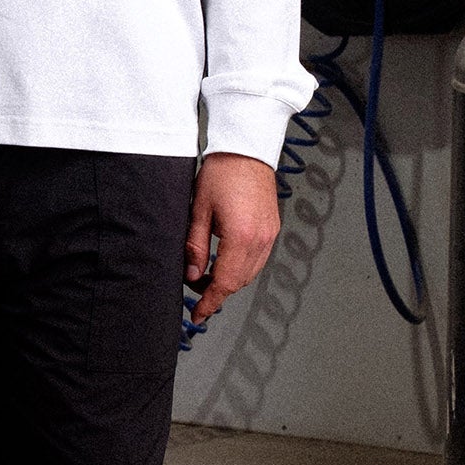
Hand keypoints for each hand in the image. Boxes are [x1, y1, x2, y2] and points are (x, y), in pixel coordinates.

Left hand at [184, 152, 280, 324]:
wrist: (246, 149)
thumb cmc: (221, 173)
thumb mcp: (198, 211)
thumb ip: (195, 246)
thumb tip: (192, 274)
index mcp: (241, 237)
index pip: (224, 282)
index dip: (209, 302)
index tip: (198, 314)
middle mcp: (260, 240)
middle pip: (238, 282)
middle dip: (216, 292)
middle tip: (194, 289)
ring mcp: (270, 235)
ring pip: (249, 273)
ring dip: (229, 281)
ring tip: (206, 276)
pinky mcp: (272, 229)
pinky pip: (258, 260)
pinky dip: (241, 268)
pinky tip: (225, 262)